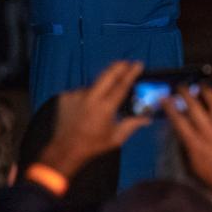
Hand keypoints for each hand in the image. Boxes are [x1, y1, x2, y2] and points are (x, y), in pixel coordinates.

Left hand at [37, 61, 149, 178]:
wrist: (65, 149)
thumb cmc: (92, 145)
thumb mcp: (116, 138)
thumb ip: (132, 124)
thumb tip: (147, 118)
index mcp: (105, 107)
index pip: (121, 85)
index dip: (131, 73)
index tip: (138, 64)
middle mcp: (90, 97)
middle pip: (107, 74)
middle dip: (118, 66)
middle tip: (126, 63)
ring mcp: (76, 95)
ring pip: (93, 86)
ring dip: (99, 90)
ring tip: (97, 107)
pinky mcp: (65, 96)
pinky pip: (80, 92)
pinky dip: (86, 98)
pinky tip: (85, 110)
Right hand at [164, 88, 211, 211]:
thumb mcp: (193, 163)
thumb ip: (187, 144)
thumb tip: (180, 129)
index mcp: (196, 144)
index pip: (179, 120)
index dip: (170, 107)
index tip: (165, 99)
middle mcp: (209, 133)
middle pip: (195, 107)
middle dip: (185, 93)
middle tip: (181, 88)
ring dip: (206, 92)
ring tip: (201, 87)